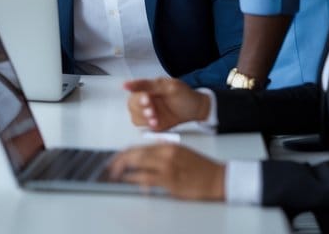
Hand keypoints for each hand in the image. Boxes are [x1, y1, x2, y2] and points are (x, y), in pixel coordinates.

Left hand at [109, 144, 224, 200]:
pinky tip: (130, 182)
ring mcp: (168, 168)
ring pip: (138, 166)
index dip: (124, 153)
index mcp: (167, 146)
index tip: (115, 158)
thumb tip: (148, 147)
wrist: (218, 178)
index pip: (139, 147)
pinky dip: (136, 180)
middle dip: (119, 161)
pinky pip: (148, 180)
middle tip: (110, 167)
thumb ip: (163, 148)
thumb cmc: (201, 167)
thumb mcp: (181, 150)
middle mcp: (166, 154)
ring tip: (115, 175)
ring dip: (123, 171)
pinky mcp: (171, 182)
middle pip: (135, 155)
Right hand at [123, 77, 210, 129]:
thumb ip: (148, 85)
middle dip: (140, 110)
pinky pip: (145, 128)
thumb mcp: (168, 86)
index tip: (147, 99)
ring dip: (144, 120)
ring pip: (136, 118)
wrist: (198, 109)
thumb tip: (126, 84)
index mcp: (147, 89)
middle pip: (132, 107)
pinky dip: (149, 127)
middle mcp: (146, 102)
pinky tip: (157, 124)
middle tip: (151, 112)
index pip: (134, 94)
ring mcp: (150, 114)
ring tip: (155, 120)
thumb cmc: (184, 95)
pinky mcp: (155, 125)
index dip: (138, 98)